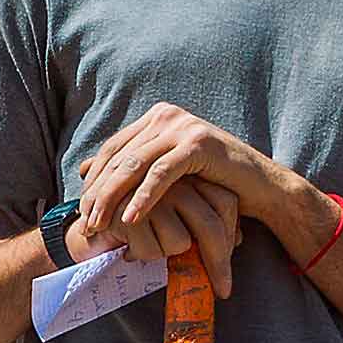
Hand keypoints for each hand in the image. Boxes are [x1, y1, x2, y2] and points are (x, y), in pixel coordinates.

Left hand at [74, 104, 312, 274]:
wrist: (260, 187)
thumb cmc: (213, 184)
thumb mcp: (165, 173)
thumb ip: (130, 166)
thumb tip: (84, 168)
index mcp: (156, 118)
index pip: (112, 148)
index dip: (93, 181)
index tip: (81, 211)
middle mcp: (166, 116)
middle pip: (118, 156)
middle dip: (98, 193)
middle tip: (86, 224)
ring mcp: (182, 126)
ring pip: (134, 164)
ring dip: (113, 198)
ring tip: (101, 226)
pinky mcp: (197, 143)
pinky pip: (161, 173)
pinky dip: (143, 198)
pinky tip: (130, 219)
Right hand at [78, 175, 249, 296]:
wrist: (91, 227)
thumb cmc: (142, 228)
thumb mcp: (178, 223)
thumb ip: (206, 224)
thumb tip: (242, 239)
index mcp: (189, 176)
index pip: (226, 203)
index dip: (232, 236)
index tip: (231, 265)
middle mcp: (172, 179)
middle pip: (210, 225)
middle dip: (218, 263)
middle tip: (223, 291)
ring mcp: (149, 192)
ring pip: (181, 242)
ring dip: (166, 256)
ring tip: (149, 247)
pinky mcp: (126, 209)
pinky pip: (154, 250)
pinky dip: (145, 257)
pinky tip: (129, 248)